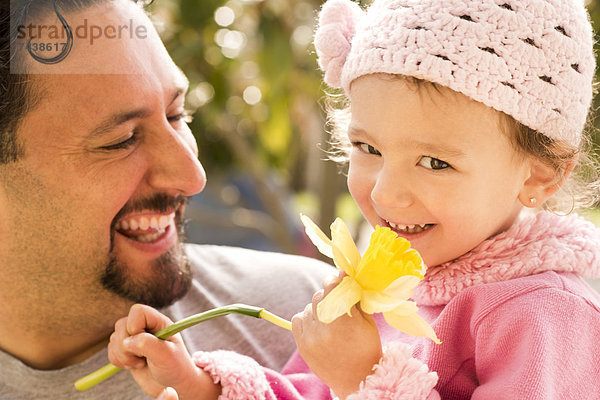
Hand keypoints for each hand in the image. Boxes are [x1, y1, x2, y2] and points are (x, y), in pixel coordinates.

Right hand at [108, 304, 219, 399]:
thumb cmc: (175, 367)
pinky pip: (111, 351)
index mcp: (158, 322)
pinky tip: (134, 365)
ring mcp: (135, 338)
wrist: (172, 384)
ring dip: (123, 355)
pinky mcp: (127, 350)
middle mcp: (145, 327)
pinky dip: (118, 361)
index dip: (134, 326)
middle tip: (142, 358)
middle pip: (121, 325)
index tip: (142, 343)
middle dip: (127, 346)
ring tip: (140, 363)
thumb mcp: (166, 355)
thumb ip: (147, 344)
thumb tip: (127, 341)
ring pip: (114, 338)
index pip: (138, 311)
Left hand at [292, 272, 382, 398]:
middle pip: (319, 296)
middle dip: (328, 295)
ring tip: (329, 319)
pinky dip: (306, 318)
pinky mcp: (302, 346)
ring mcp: (311, 338)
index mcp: (344, 321)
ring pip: (309, 307)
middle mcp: (325, 328)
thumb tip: (344, 275)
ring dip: (318, 308)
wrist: (357, 380)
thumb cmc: (367, 349)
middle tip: (336, 301)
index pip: (332, 287)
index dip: (335, 280)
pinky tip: (318, 325)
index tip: (339, 280)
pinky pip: (297, 319)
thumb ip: (355, 298)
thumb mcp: (367, 322)